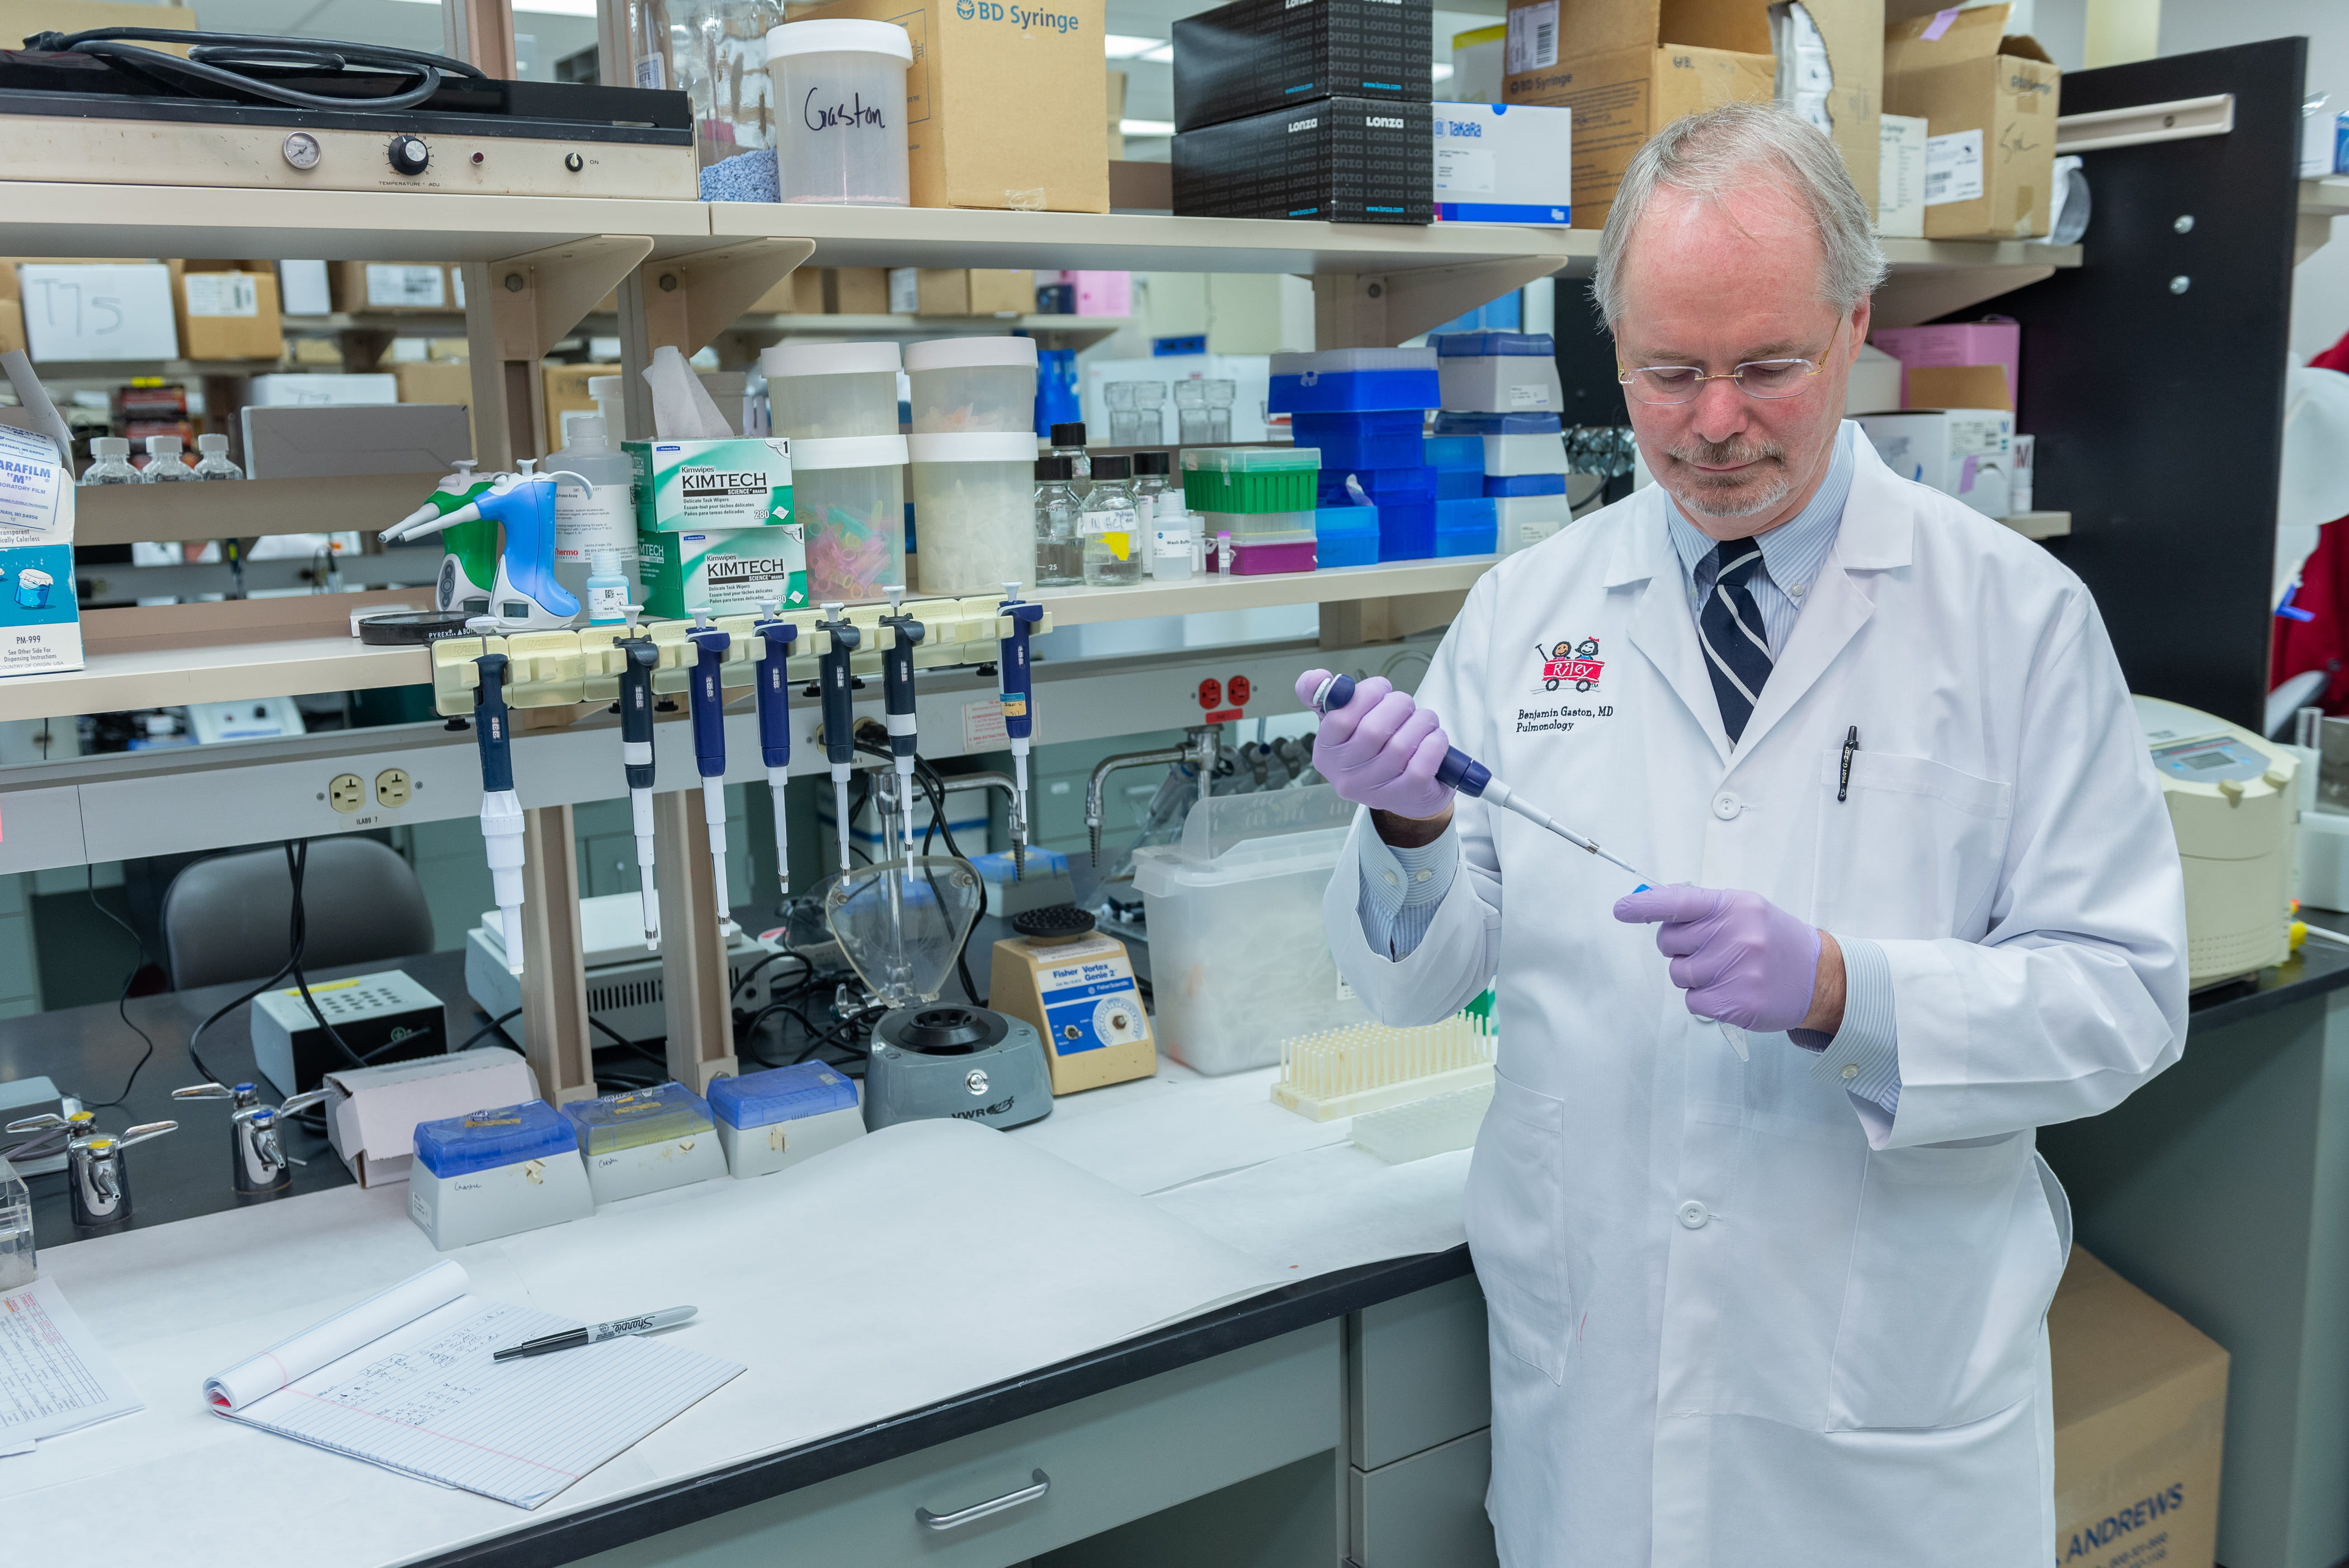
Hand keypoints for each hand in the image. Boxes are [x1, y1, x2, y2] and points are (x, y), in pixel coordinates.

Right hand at [1295, 670, 1454, 821]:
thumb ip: (1330, 697)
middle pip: (1373, 730)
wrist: (1408, 795)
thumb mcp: (1347, 725)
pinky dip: (1434, 742)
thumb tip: (1316, 676)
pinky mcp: (1406, 797)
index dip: (1365, 694)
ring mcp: (1375, 791)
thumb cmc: (1376, 751)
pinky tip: (1434, 739)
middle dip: (1398, 704)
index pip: (1339, 718)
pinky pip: (1422, 763)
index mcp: (1326, 752)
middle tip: (1406, 704)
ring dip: (1421, 721)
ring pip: (1401, 744)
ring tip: (1425, 720)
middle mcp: (1345, 776)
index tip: (1381, 688)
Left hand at [1613, 885, 1829, 1033]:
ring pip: (1678, 974)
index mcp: (1732, 906)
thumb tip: (1649, 903)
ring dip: (1692, 975)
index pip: (1677, 901)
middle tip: (1708, 949)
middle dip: (1678, 947)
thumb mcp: (1744, 910)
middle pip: (1668, 943)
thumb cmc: (1773, 941)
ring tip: (1725, 970)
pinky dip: (1704, 998)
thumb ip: (1700, 908)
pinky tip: (1729, 989)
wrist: (1818, 977)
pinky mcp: (1737, 1003)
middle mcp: (1734, 935)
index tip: (1622, 910)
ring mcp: (1736, 970)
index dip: (1644, 906)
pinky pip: (1692, 1001)